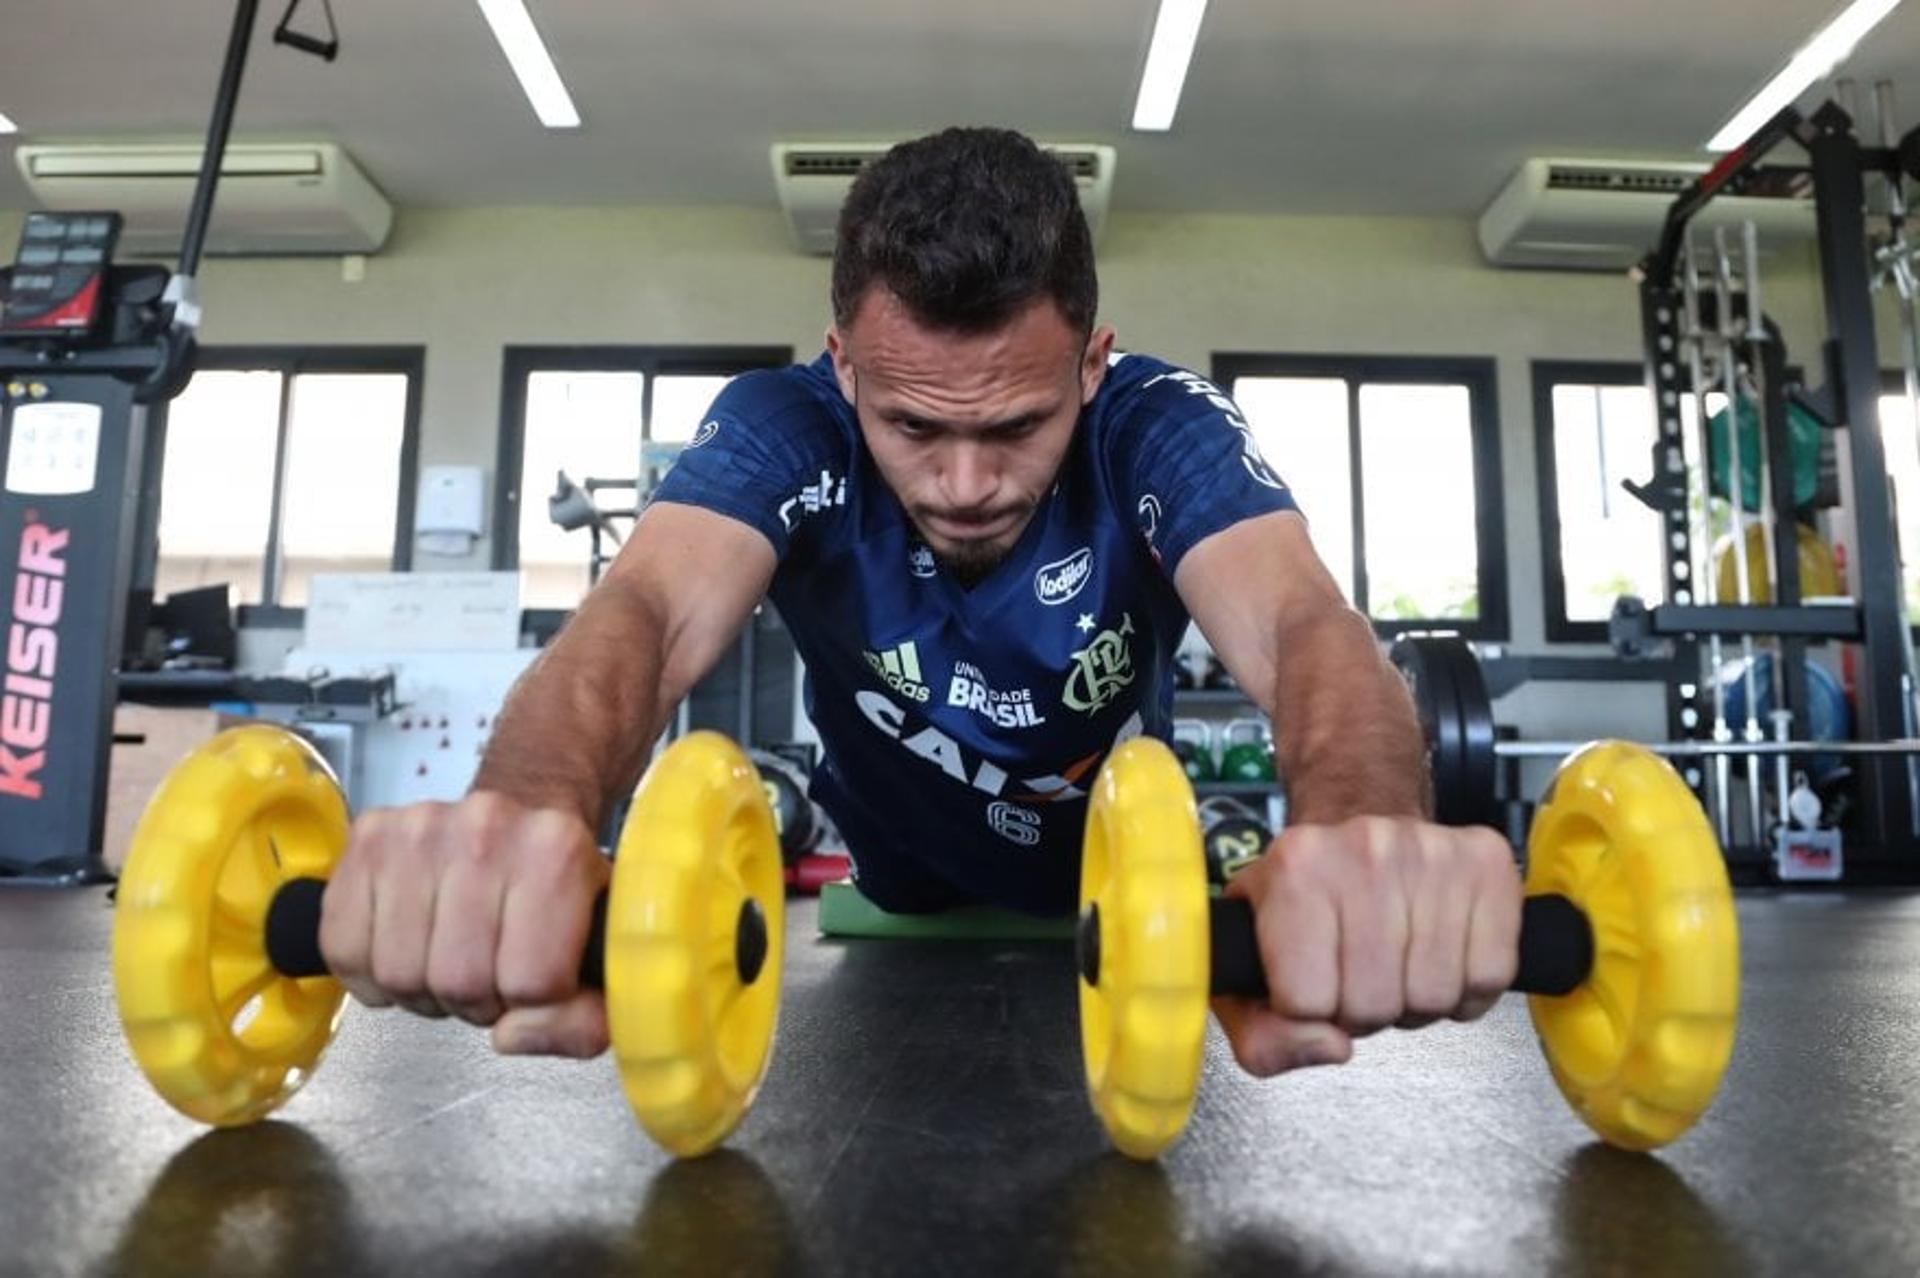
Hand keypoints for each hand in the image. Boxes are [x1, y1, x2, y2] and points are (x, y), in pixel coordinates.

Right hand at [318, 791, 611, 1056]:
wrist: (524, 823)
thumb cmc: (559, 894)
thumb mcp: (601, 954)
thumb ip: (585, 1020)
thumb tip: (510, 1036)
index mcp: (559, 852)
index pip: (533, 982)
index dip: (532, 1006)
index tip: (536, 982)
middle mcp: (487, 827)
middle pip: (459, 981)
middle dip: (475, 1001)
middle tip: (490, 974)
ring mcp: (420, 828)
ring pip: (399, 972)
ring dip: (423, 991)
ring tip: (451, 959)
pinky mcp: (369, 837)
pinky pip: (344, 946)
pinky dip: (370, 973)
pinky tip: (407, 949)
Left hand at [1213, 816, 1520, 1075]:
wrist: (1359, 818)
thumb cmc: (1304, 896)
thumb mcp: (1248, 962)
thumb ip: (1262, 1037)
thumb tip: (1332, 1048)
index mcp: (1293, 870)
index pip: (1304, 1004)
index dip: (1307, 1014)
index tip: (1309, 982)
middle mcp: (1364, 850)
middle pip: (1373, 1006)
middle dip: (1362, 1011)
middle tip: (1356, 973)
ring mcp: (1432, 852)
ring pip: (1433, 997)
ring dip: (1415, 1000)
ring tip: (1395, 961)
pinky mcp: (1487, 863)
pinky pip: (1490, 975)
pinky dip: (1467, 989)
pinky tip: (1439, 956)